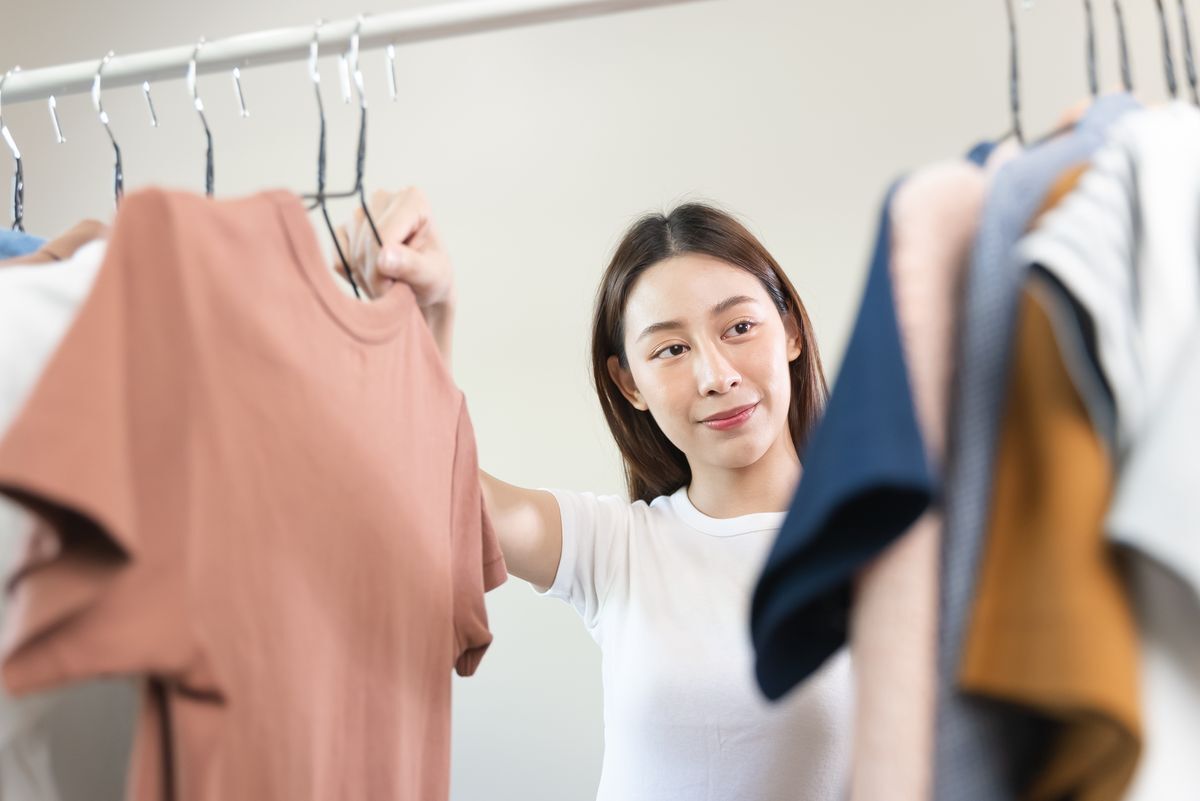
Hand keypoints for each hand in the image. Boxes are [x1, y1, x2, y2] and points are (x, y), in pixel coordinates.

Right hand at [339, 188, 456, 363]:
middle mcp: (383, 199)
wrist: (422, 288)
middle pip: (365, 243)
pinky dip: (354, 276)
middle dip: (376, 276)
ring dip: (366, 278)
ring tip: (389, 282)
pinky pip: (339, 260)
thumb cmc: (434, 277)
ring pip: (350, 253)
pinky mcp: (344, 231)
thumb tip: (384, 255)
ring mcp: (360, 213)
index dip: (384, 268)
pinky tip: (374, 276)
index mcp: (412, 200)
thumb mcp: (432, 276)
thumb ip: (412, 265)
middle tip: (394, 289)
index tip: (396, 288)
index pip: (383, 233)